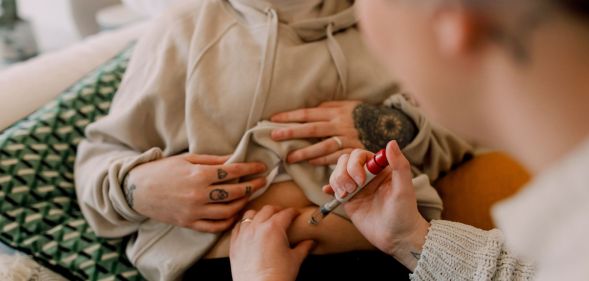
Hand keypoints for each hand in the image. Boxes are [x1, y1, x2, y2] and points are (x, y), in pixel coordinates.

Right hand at [126, 153, 266, 232]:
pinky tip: (235, 213)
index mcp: (198, 175)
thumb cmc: (162, 170)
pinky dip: (228, 221)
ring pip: (228, 211)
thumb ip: (212, 160)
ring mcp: (194, 211)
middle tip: (262, 181)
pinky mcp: (189, 223)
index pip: (232, 172)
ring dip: (243, 203)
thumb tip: (234, 158)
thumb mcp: (187, 159)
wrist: (137, 189)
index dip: (250, 168)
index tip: (262, 166)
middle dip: (252, 186)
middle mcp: (198, 194)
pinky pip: (214, 226)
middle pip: (234, 192)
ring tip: (249, 196)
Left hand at [230, 206, 314, 280]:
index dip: (293, 212)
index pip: (286, 213)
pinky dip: (245, 225)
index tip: (297, 214)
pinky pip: (238, 227)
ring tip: (265, 219)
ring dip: (259, 214)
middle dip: (277, 210)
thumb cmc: (277, 276)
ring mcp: (243, 234)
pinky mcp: (234, 243)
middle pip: (268, 209)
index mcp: (274, 228)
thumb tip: (311, 242)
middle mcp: (257, 227)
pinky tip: (249, 229)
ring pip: (250, 214)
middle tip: (283, 215)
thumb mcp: (295, 260)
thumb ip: (304, 247)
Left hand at [270, 101, 364, 164]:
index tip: (274, 119)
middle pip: (311, 129)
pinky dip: (323, 161)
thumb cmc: (362, 114)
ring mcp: (347, 138)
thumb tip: (310, 110)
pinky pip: (336, 157)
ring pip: (322, 146)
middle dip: (291, 132)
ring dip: (305, 152)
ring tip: (290, 158)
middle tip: (274, 136)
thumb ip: (329, 107)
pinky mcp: (354, 151)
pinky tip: (311, 162)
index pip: (308, 113)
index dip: (290, 116)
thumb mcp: (347, 105)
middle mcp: (339, 124)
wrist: (389, 124)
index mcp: (335, 111)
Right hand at [324, 141, 429, 269]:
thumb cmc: (405, 212)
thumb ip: (400, 165)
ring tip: (346, 195)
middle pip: (345, 161)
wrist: (397, 237)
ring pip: (337, 173)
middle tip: (353, 189)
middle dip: (344, 173)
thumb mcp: (404, 188)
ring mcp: (357, 187)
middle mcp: (367, 175)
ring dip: (337, 181)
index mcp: (380, 168)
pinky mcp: (349, 200)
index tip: (361, 180)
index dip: (355, 164)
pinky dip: (330, 188)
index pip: (360, 155)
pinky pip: (334, 188)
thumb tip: (391, 142)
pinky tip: (329, 192)